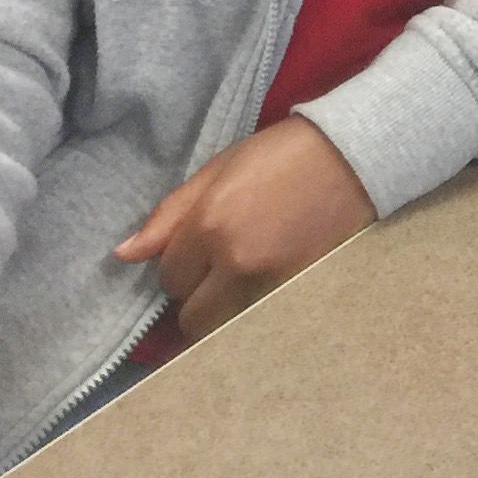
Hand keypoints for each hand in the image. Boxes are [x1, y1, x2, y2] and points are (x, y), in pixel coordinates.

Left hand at [115, 115, 374, 341]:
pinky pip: (260, 316)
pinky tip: (266, 276)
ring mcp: (271, 280)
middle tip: (212, 271)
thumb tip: (123, 254)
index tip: (194, 249)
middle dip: (196, 298)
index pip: (169, 278)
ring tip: (238, 277)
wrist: (353, 155)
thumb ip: (169, 214)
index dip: (177, 265)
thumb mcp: (217, 169)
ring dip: (224, 309)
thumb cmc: (280, 153)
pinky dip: (255, 306)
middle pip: (193, 316)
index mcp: (209, 227)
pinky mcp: (300, 289)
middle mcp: (236, 261)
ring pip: (227, 324)